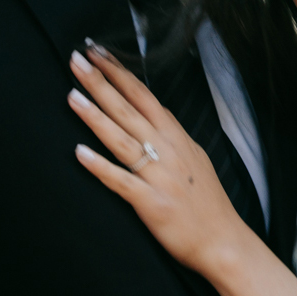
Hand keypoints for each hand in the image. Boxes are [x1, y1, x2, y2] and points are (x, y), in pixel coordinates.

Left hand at [67, 44, 247, 274]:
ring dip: (96, 116)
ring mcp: (159, 176)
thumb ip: (173, 137)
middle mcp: (168, 151)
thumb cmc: (208, 203)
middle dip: (101, 83)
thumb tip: (155, 115)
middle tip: (77, 60)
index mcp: (177, 138)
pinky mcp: (151, 203)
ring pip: (122, 139)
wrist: (224, 242)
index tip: (98, 53)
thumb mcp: (196, 158)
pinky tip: (79, 153)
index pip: (144, 96)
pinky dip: (100, 167)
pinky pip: (120, 181)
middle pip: (129, 110)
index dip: (120, 73)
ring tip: (72, 95)